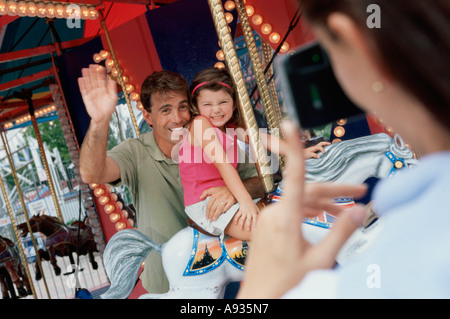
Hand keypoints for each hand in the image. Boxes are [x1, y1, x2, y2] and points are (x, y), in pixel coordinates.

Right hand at [78, 65, 117, 123]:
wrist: (102, 117)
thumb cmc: (109, 108)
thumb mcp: (113, 97)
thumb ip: (112, 88)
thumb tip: (113, 79)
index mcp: (104, 89)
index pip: (102, 79)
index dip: (101, 73)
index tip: (100, 66)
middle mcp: (97, 90)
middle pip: (94, 79)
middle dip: (93, 73)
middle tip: (92, 65)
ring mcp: (91, 93)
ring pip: (88, 83)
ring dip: (86, 76)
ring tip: (85, 69)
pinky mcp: (86, 98)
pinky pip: (83, 90)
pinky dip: (82, 85)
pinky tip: (80, 79)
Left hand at [200, 186, 235, 220]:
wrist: (233, 187)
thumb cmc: (222, 189)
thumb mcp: (213, 189)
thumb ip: (206, 192)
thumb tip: (200, 197)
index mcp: (214, 195)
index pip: (209, 205)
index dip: (207, 212)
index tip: (206, 216)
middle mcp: (219, 197)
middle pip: (213, 208)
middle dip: (211, 215)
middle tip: (210, 220)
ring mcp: (226, 199)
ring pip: (219, 209)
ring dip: (216, 215)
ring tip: (214, 219)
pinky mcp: (231, 200)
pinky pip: (226, 208)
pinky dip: (224, 211)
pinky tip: (221, 214)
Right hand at [234, 198, 259, 230]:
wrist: (246, 199)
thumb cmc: (252, 205)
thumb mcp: (257, 209)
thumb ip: (260, 214)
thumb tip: (264, 219)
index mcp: (254, 212)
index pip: (255, 218)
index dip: (255, 222)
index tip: (254, 227)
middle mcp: (249, 213)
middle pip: (248, 219)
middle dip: (248, 225)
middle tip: (248, 230)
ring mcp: (244, 212)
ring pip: (242, 219)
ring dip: (241, 224)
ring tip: (241, 228)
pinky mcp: (240, 211)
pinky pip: (238, 216)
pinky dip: (236, 220)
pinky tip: (235, 223)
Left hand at [237, 121, 366, 298]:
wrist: (260, 298)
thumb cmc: (286, 283)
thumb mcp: (320, 260)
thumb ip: (340, 233)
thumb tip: (359, 211)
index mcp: (286, 218)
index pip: (295, 175)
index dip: (295, 148)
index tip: (291, 125)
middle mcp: (274, 213)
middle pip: (307, 191)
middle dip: (335, 191)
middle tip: (361, 191)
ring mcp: (269, 219)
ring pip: (299, 201)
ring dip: (323, 203)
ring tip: (347, 210)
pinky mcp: (267, 226)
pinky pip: (290, 210)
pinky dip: (308, 211)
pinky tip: (323, 216)